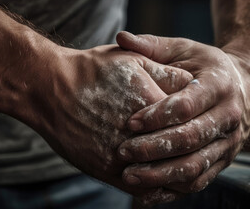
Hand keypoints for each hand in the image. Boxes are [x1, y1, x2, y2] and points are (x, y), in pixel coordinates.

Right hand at [20, 44, 192, 198]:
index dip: (197, 118)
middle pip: (180, 152)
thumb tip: (192, 82)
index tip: (199, 117)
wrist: (49, 88)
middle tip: (200, 144)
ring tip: (185, 165)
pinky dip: (155, 186)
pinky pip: (141, 188)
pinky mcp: (106, 172)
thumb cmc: (91, 70)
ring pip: (164, 177)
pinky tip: (160, 178)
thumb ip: (167, 73)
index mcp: (152, 106)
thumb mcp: (133, 60)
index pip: (190, 119)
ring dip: (178, 173)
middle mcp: (140, 137)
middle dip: (192, 148)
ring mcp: (122, 158)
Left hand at [115, 32, 249, 203]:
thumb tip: (120, 37)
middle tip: (123, 152)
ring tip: (130, 176)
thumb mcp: (184, 49)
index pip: (187, 105)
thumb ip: (153, 45)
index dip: (157, 115)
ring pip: (194, 166)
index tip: (129, 122)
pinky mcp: (223, 161)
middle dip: (154, 148)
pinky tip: (146, 192)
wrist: (244, 87)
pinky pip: (198, 181)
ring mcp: (229, 143)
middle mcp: (229, 117)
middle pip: (190, 139)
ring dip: (161, 174)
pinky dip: (173, 189)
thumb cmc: (205, 67)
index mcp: (220, 85)